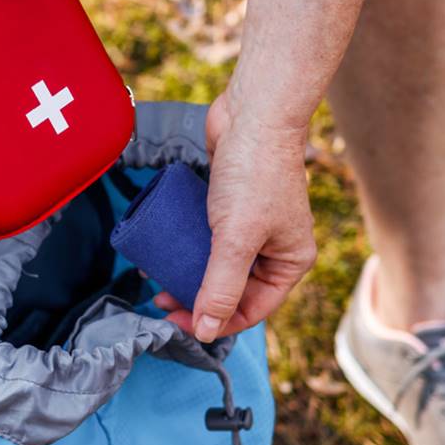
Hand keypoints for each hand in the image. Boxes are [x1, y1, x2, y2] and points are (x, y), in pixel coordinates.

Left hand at [155, 92, 316, 341]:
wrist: (252, 113)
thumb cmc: (254, 173)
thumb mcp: (237, 238)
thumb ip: (221, 285)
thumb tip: (207, 331)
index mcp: (289, 262)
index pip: (251, 309)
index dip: (214, 321)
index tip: (177, 323)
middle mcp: (273, 249)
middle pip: (231, 290)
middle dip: (196, 299)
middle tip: (160, 301)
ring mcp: (250, 228)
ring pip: (215, 266)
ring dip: (186, 275)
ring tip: (155, 278)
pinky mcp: (228, 208)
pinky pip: (205, 239)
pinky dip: (184, 248)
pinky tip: (161, 251)